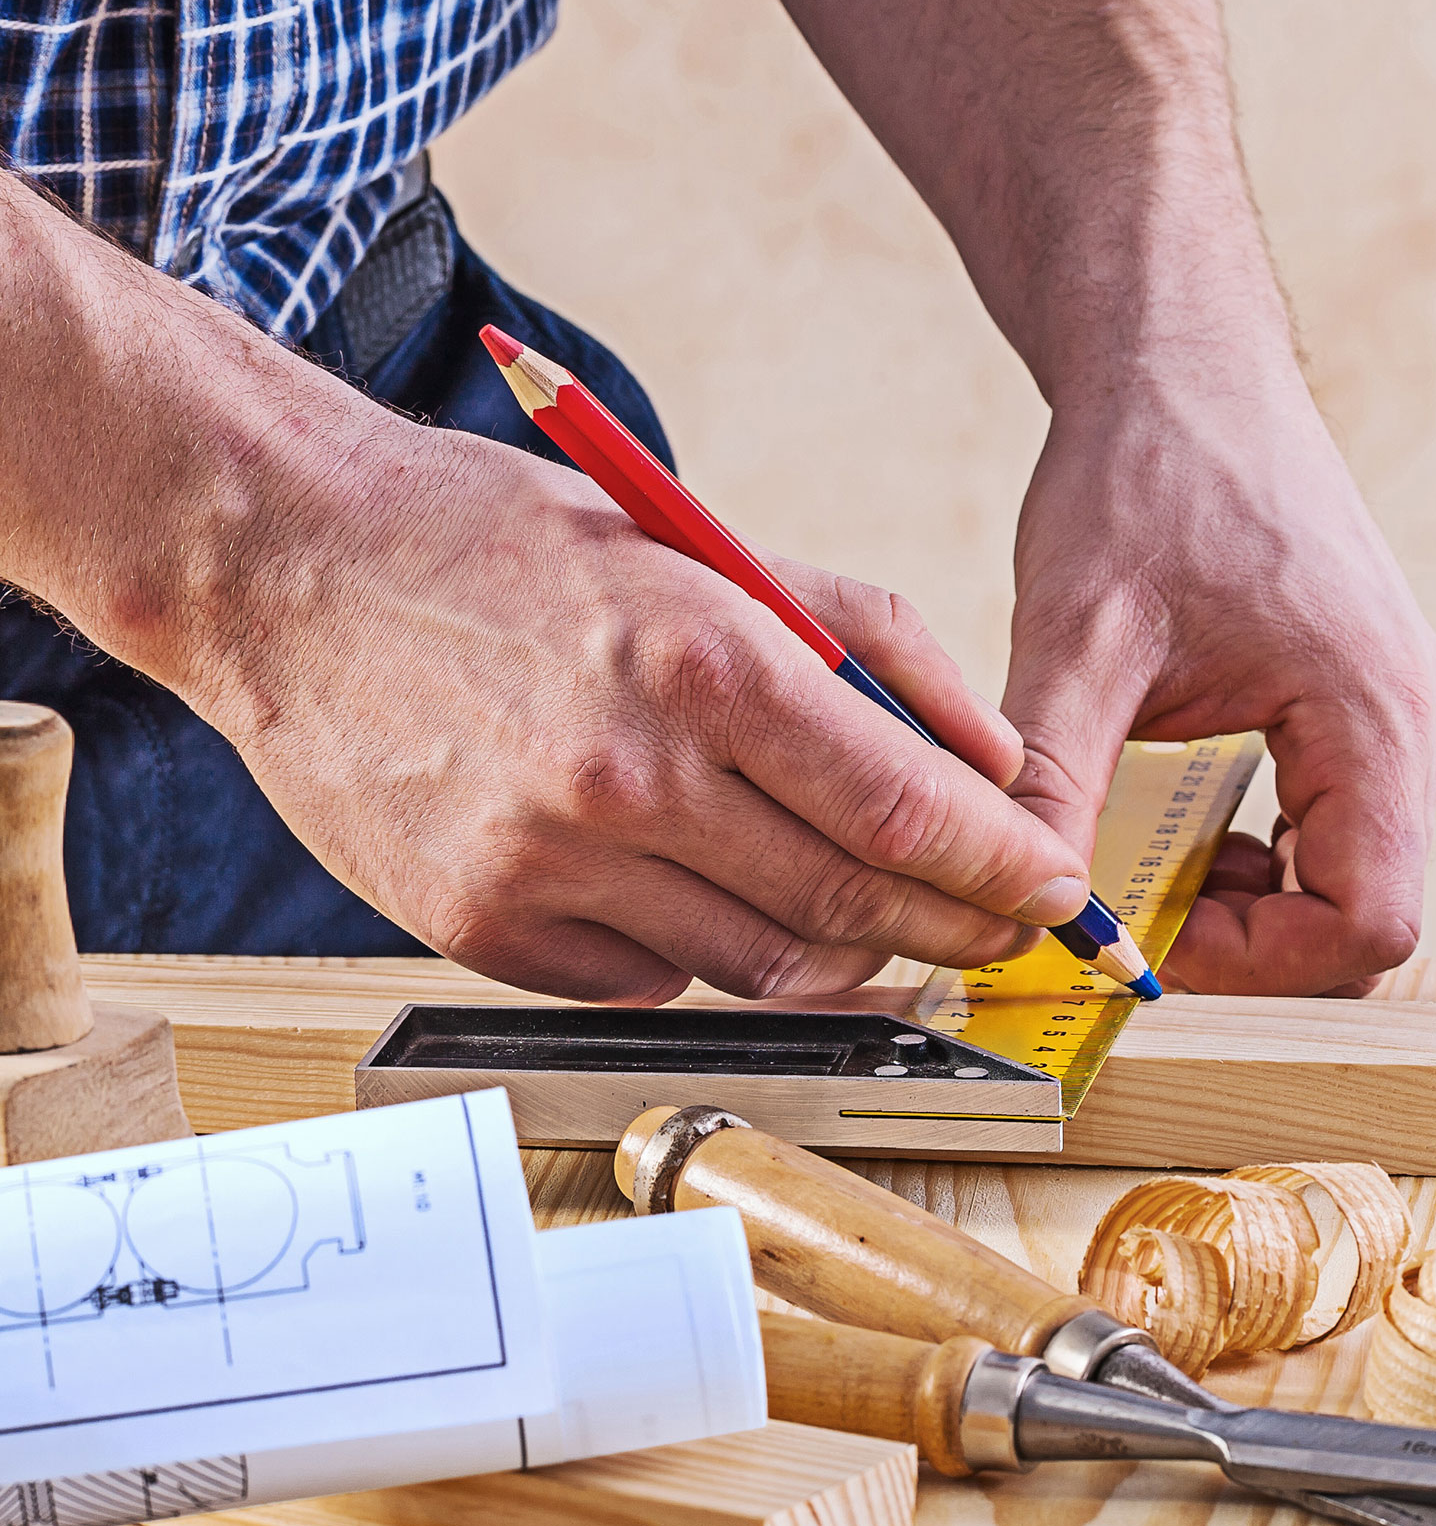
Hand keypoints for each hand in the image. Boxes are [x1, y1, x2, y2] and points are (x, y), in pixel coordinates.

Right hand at [190, 423, 1093, 1002]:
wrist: (292, 568)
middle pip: (852, 903)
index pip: (904, 808)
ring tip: (892, 929)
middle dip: (958, 928)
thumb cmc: (507, 543)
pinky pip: (651, 982)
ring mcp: (548, 866)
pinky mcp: (482, 927)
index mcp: (703, 663)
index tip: (1053, 889)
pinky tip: (725, 906)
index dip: (1002, 865)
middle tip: (1004, 931)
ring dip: (851, 955)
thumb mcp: (706, 544)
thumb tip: (990, 754)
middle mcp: (629, 779)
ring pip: (762, 965)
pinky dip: (713, 955)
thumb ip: (869, 639)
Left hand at [1001, 363, 1435, 995]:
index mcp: (1376, 715)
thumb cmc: (1148, 469)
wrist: (1182, 364)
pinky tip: (1176, 826)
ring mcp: (1399, 713)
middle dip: (1244, 940)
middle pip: (1365, 913)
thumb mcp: (1079, 640)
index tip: (1147, 942)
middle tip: (1129, 914)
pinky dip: (1257, 855)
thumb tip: (1023, 909)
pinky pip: (1336, 826)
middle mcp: (1415, 723)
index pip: (1370, 923)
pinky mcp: (1364, 703)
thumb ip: (1052, 787)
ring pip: (1349, 876)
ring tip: (1142, 864)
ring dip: (1248, 902)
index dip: (1257, 966)